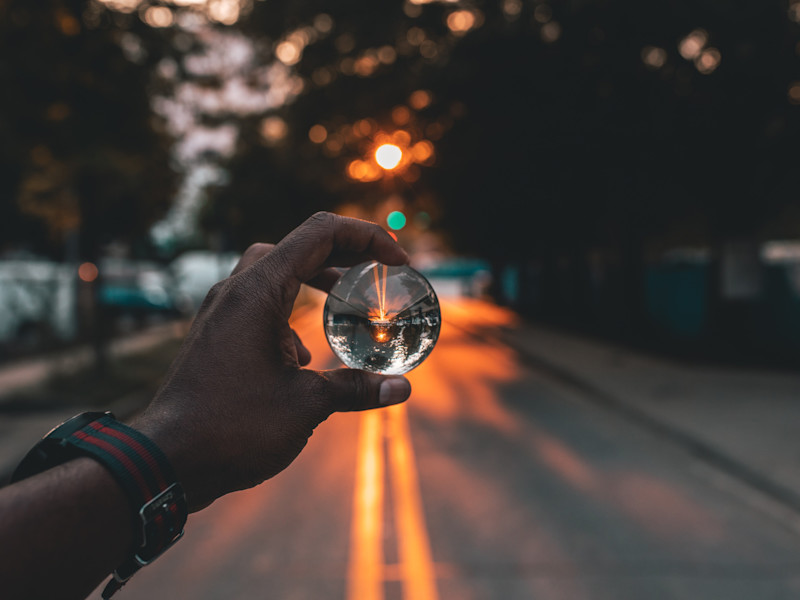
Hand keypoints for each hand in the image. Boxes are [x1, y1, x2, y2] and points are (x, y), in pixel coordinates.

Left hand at [133, 213, 411, 510]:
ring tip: (347, 300)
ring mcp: (222, 311)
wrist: (167, 461)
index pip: (321, 234)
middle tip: (378, 272)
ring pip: (274, 272)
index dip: (367, 237)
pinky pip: (258, 304)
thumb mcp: (306, 405)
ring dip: (315, 278)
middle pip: (298, 246)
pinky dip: (290, 312)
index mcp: (257, 292)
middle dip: (344, 253)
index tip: (398, 261)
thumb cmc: (232, 428)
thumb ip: (356, 389)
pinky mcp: (217, 334)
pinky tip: (307, 354)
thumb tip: (403, 389)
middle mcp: (236, 291)